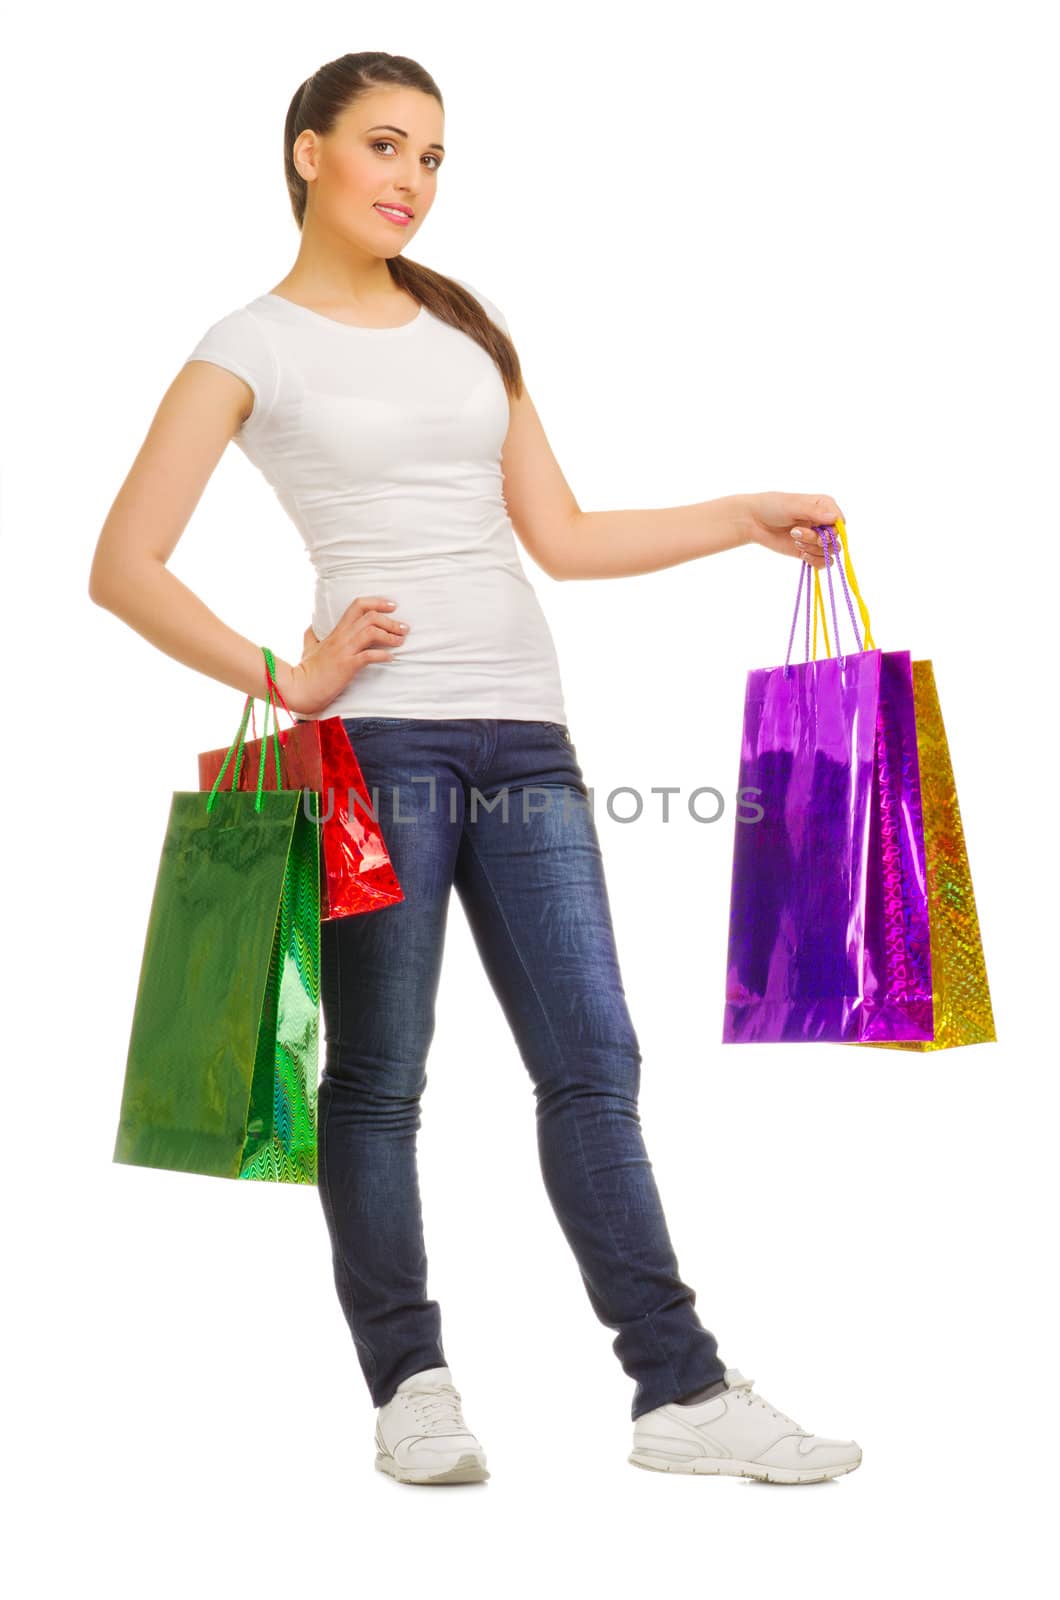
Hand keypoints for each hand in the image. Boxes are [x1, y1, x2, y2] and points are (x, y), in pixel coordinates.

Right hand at [276, 596, 411, 714]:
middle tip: (404, 628)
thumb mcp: (308, 648)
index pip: (357, 605)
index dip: (377, 602)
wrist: (299, 688)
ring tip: (401, 641)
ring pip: (371, 632)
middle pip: (369, 616)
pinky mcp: (346, 666)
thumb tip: (311, 628)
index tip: (392, 606)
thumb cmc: (306, 670)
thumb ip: (312, 636)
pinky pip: (368, 656)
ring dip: (390, 635)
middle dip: (391, 620)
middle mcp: (341, 637)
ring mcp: (344, 651)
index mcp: (336, 631)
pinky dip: (383, 655)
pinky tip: (391, 658)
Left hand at [742, 492, 844, 567]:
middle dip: (817, 540)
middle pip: (835, 540)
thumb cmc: (772, 506)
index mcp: (824, 506)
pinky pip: (822, 562)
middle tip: (796, 534)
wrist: (753, 521)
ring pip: (829, 552)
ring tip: (795, 540)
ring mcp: (816, 538)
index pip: (840, 522)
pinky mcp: (808, 551)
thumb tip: (835, 519)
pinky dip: (814, 561)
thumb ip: (815, 512)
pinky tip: (801, 554)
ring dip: (813, 550)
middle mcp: (823, 522)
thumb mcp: (794, 506)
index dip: (833, 530)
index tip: (819, 531)